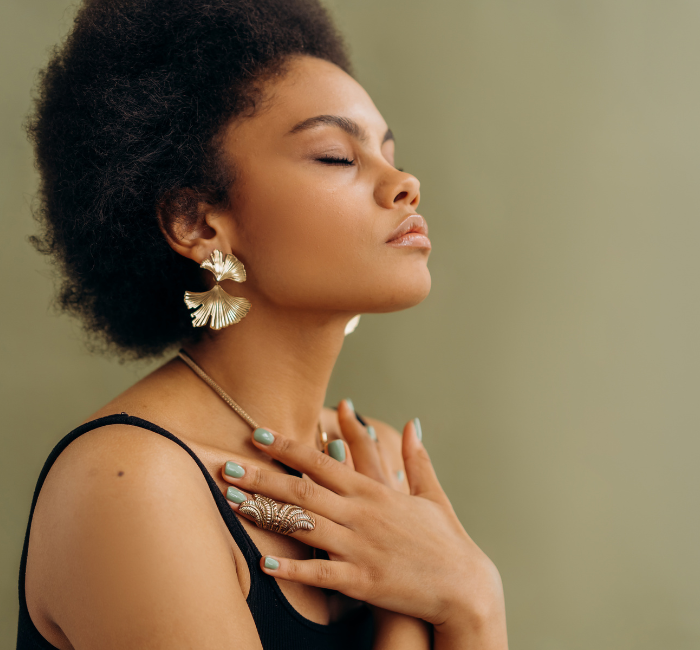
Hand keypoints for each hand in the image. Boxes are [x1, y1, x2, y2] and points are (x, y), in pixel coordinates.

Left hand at [221, 416, 505, 639]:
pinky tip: (265, 562)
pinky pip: (320, 573)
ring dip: (266, 513)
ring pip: (303, 525)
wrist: (464, 588)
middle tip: (227, 466)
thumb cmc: (446, 541)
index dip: (288, 447)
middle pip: (303, 490)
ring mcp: (360, 547)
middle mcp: (362, 514)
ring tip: (233, 503)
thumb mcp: (432, 494)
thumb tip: (412, 424)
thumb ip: (416, 459)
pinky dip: (292, 568)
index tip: (259, 436)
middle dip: (262, 477)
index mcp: (375, 491)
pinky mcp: (361, 581)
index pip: (323, 461)